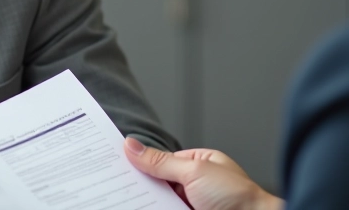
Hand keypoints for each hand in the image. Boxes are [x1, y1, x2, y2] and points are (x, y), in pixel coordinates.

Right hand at [124, 137, 283, 209]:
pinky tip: (136, 207)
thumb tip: (132, 146)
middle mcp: (195, 185)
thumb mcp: (194, 171)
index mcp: (199, 163)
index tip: (114, 164)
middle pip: (157, 185)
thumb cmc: (237, 197)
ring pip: (159, 203)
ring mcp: (192, 205)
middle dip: (138, 186)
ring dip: (143, 202)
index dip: (138, 163)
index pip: (161, 161)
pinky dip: (152, 209)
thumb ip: (161, 161)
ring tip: (117, 201)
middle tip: (111, 186)